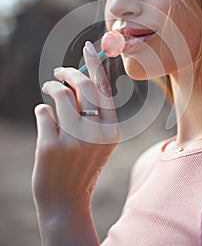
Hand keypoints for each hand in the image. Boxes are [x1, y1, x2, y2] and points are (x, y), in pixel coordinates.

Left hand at [32, 42, 118, 220]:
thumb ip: (91, 112)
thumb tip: (75, 79)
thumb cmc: (80, 166)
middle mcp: (96, 133)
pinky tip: (44, 121)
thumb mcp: (96, 141)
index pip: (104, 89)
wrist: (67, 202)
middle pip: (82, 87)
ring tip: (47, 91)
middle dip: (67, 72)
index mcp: (111, 130)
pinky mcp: (51, 147)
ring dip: (51, 89)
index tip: (88, 46)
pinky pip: (43, 113)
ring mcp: (74, 140)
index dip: (94, 65)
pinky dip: (41, 111)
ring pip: (60, 96)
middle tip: (57, 72)